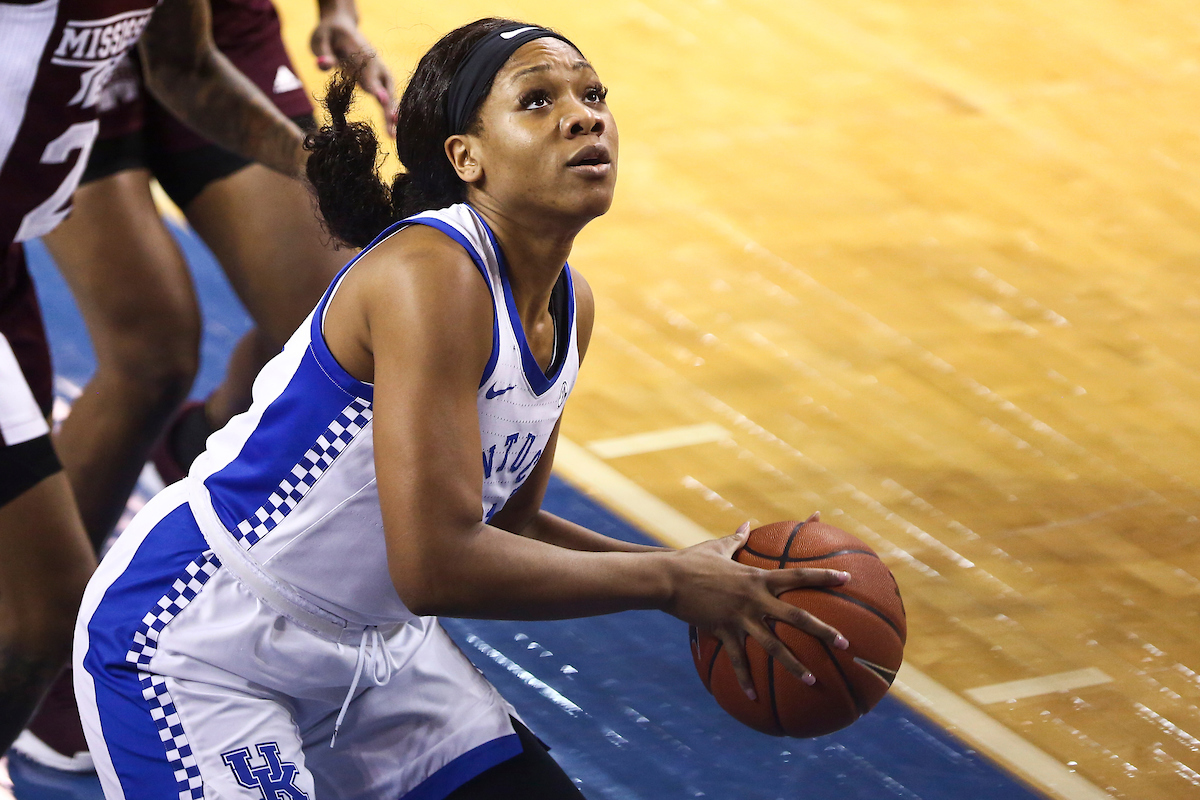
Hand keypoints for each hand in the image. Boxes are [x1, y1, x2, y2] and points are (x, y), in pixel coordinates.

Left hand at [310, 10, 396, 136]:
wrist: (341, 27)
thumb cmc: (328, 34)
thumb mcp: (321, 38)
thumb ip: (323, 52)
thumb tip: (322, 65)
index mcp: (361, 51)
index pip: (368, 71)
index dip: (374, 85)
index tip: (381, 99)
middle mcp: (375, 62)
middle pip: (384, 85)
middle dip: (389, 103)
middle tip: (393, 120)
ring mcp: (379, 71)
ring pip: (389, 93)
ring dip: (392, 112)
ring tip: (393, 133)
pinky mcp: (379, 80)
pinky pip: (387, 97)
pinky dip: (390, 111)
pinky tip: (392, 128)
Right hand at [665, 522, 849, 699]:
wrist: (668, 579)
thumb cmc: (692, 560)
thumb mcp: (717, 546)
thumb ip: (736, 538)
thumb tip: (747, 523)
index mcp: (757, 577)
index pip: (798, 575)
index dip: (824, 576)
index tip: (847, 578)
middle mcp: (755, 599)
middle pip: (797, 617)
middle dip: (823, 631)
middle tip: (846, 643)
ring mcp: (740, 618)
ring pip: (773, 646)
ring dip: (794, 665)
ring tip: (813, 680)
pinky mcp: (724, 632)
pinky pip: (738, 660)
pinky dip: (745, 679)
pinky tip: (754, 698)